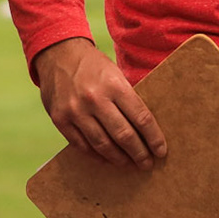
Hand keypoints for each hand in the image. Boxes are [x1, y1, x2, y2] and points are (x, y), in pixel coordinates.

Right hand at [34, 38, 167, 170]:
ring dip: (119, 159)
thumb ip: (127, 99)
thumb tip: (145, 130)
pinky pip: (82, 145)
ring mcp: (75, 110)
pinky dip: (96, 155)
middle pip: (124, 135)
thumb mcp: (115, 74)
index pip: (141, 118)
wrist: (58, 53)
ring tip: (129, 164)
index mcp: (115, 85)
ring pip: (103, 145)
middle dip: (139, 153)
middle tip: (147, 164)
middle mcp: (95, 99)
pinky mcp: (60, 119)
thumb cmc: (93, 65)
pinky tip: (106, 159)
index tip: (161, 151)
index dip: (154, 138)